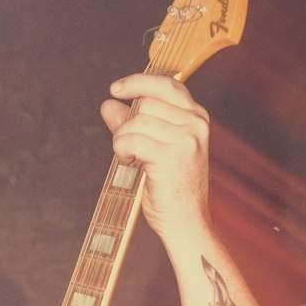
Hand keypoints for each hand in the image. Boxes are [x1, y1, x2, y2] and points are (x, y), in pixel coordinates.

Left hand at [100, 72, 210, 245]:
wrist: (187, 223)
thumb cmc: (172, 189)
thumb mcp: (155, 149)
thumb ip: (133, 124)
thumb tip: (108, 104)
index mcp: (197, 118)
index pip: (167, 85)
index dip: (138, 82)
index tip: (116, 89)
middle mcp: (195, 124)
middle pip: (146, 103)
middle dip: (128, 125)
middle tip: (130, 149)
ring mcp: (185, 139)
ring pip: (136, 121)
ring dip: (123, 140)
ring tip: (131, 160)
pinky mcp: (171, 156)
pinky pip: (131, 140)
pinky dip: (122, 151)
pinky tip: (130, 163)